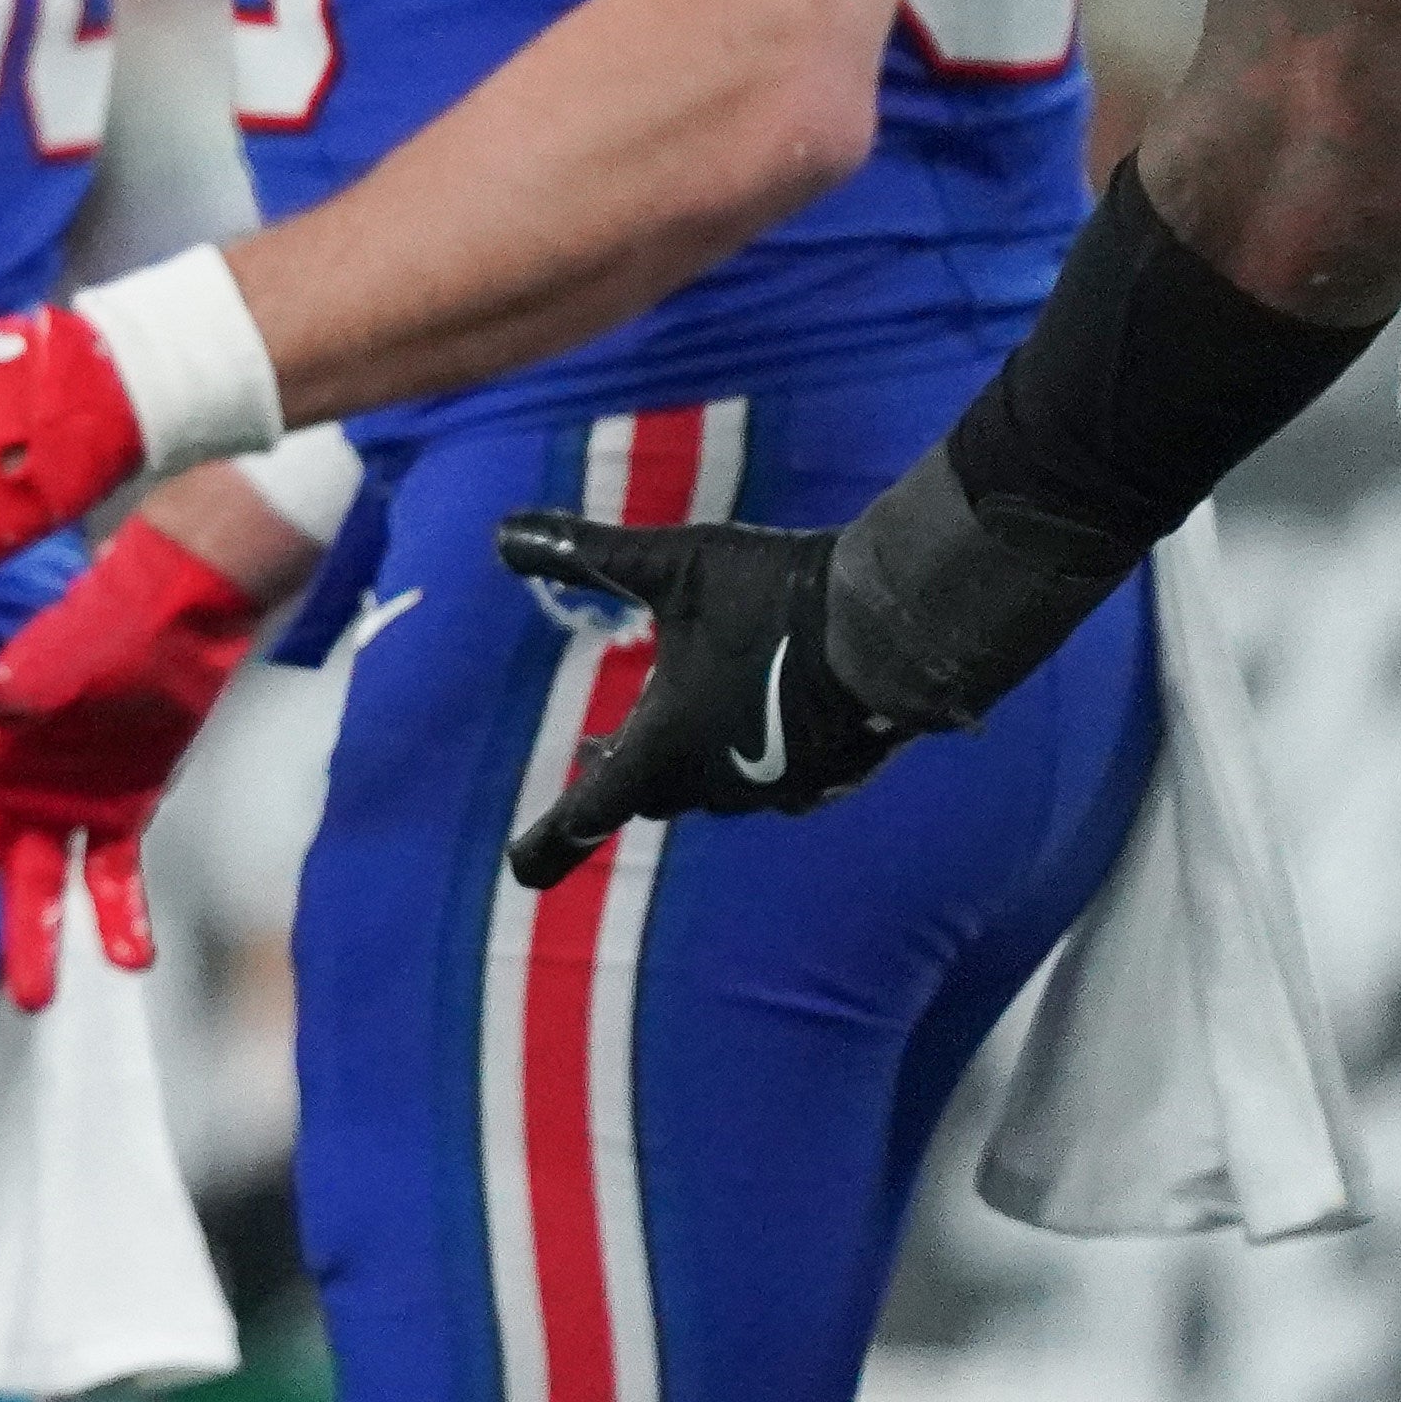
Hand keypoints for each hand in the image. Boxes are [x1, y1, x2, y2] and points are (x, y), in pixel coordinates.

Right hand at [0, 518, 268, 1007]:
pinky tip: (131, 960)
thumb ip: (8, 687)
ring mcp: (61, 804)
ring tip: (37, 1001)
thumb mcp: (55, 666)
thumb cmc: (102, 634)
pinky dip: (119, 919)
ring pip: (36, 888)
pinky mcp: (118, 813)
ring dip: (34, 941)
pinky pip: (111, 879)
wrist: (173, 623)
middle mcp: (7, 787)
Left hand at [489, 510, 905, 888]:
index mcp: (666, 747)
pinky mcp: (829, 775)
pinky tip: (751, 729)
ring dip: (679, 764)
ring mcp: (776, 786)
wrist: (898, 627)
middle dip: (615, 776)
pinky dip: (743, 754)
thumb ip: (586, 552)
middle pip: (647, 793)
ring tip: (658, 738)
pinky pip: (768, 779)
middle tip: (589, 756)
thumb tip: (502, 532)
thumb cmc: (774, 597)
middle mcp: (716, 782)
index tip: (518, 868)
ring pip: (709, 786)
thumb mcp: (672, 565)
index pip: (590, 809)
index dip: (550, 839)